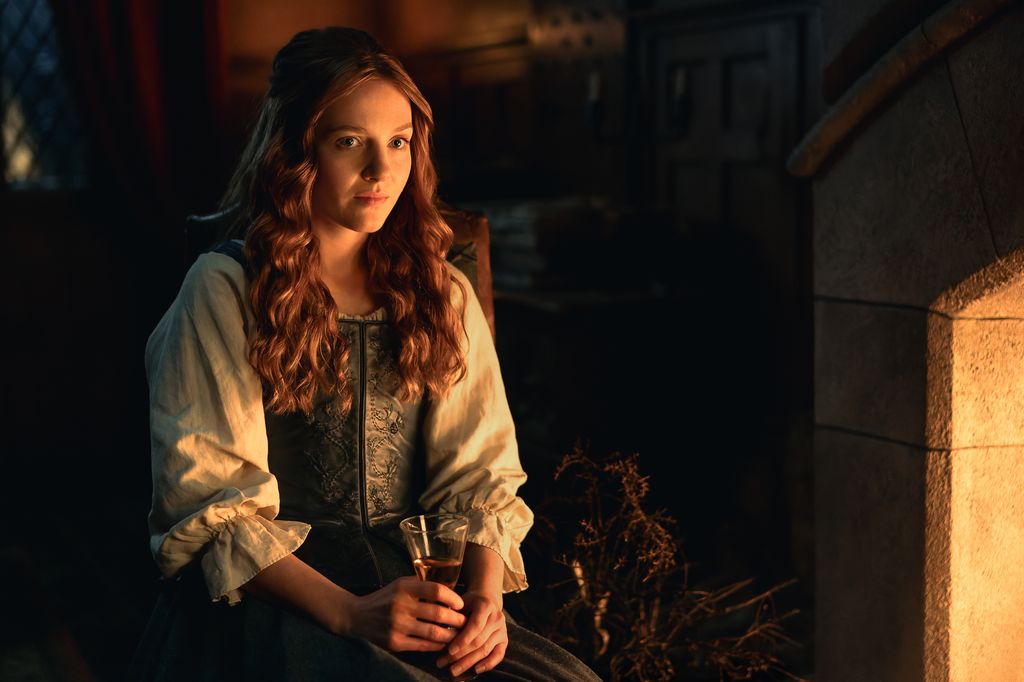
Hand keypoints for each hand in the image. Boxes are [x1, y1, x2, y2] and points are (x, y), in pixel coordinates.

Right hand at [344, 576, 466, 651]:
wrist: (357, 616)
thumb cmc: (386, 598)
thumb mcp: (401, 584)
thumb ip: (422, 584)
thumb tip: (452, 589)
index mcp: (404, 588)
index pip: (437, 590)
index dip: (454, 598)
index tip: (461, 604)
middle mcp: (400, 606)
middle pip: (439, 614)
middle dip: (457, 619)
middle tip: (465, 621)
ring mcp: (397, 626)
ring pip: (434, 633)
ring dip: (451, 635)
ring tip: (458, 634)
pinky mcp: (394, 643)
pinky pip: (423, 646)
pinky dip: (437, 645)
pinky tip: (443, 643)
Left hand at [436, 590, 506, 676]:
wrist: (487, 598)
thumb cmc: (469, 602)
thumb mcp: (460, 602)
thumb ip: (453, 615)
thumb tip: (440, 633)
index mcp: (486, 606)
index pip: (475, 626)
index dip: (462, 639)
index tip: (449, 650)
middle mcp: (497, 618)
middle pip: (479, 641)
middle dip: (460, 655)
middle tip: (443, 663)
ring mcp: (502, 629)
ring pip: (486, 650)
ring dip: (468, 663)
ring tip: (453, 670)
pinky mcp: (504, 639)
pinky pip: (498, 655)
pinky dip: (488, 664)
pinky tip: (475, 670)